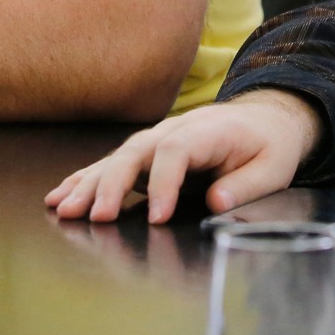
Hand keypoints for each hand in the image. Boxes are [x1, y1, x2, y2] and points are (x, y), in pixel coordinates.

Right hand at [44, 89, 323, 224]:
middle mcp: (174, 130)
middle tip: (96, 217)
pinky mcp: (146, 152)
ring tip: (64, 208)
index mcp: (207, 131)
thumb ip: (246, 185)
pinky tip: (61, 195)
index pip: (177, 152)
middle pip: (136, 152)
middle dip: (113, 184)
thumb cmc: (268, 144)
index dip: (164, 183)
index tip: (157, 216)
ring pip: (116, 157)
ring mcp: (156, 138)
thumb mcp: (273, 167)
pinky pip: (111, 163)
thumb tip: (216, 203)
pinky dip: (85, 178)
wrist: (265, 118)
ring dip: (89, 183)